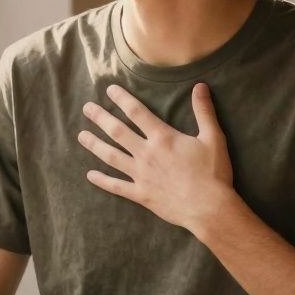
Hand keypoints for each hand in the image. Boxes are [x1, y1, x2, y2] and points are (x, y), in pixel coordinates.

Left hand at [78, 83, 237, 233]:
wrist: (209, 208)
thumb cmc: (213, 173)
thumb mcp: (213, 138)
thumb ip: (204, 111)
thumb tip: (200, 86)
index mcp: (162, 138)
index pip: (136, 112)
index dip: (122, 99)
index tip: (109, 90)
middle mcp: (146, 153)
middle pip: (117, 131)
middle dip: (100, 118)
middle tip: (86, 108)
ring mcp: (140, 175)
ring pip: (111, 156)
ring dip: (95, 145)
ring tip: (81, 136)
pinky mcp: (140, 194)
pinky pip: (116, 186)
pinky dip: (102, 181)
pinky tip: (90, 175)